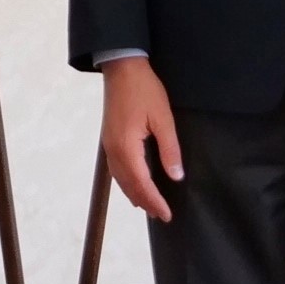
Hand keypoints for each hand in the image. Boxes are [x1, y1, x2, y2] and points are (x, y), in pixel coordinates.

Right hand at [99, 57, 184, 221]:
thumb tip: (176, 176)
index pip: (142, 183)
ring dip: (134, 194)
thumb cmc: (144, 90)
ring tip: (148, 206)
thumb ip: (169, 149)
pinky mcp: (109, 139)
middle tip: (161, 216)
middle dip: (145, 202)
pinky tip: (133, 184)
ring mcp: (108, 145)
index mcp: (127, 147)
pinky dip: (126, 182)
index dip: (154, 201)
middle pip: (128, 185)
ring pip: (120, 179)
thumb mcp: (163, 118)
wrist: (121, 67)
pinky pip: (116, 169)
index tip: (167, 215)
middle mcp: (114, 151)